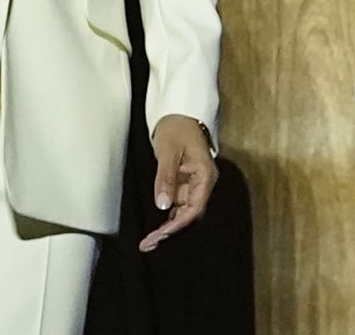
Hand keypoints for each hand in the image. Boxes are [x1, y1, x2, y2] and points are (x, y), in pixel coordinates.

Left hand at [139, 114, 217, 251]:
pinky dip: (167, 215)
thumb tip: (162, 205)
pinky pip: (178, 204)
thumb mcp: (168, 152)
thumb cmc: (176, 128)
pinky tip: (157, 226)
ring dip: (167, 226)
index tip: (161, 234)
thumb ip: (165, 178)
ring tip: (149, 241)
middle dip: (170, 230)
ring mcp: (194, 183)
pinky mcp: (185, 182)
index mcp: (205, 175)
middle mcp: (203, 182)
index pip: (195, 207)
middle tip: (149, 243)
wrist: (178, 112)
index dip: (178, 224)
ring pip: (183, 211)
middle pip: (190, 213)